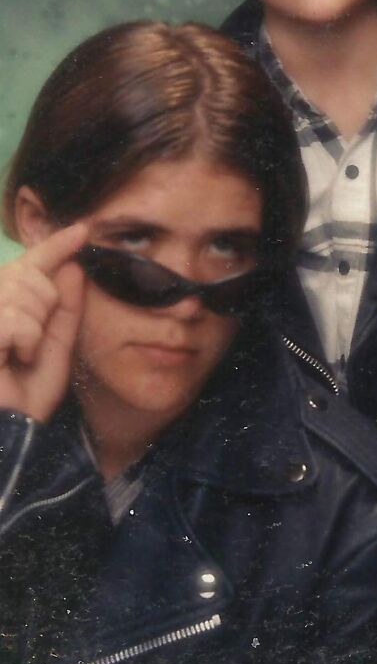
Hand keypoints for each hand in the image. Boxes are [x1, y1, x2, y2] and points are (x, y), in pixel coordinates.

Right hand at [0, 223, 86, 421]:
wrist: (11, 433)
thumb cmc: (26, 396)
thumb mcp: (56, 347)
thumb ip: (64, 307)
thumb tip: (72, 265)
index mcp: (6, 305)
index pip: (31, 264)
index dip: (55, 245)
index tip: (82, 230)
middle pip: (30, 275)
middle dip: (45, 305)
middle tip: (33, 343)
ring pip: (23, 293)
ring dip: (35, 328)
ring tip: (21, 356)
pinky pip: (15, 318)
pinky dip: (25, 340)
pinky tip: (12, 360)